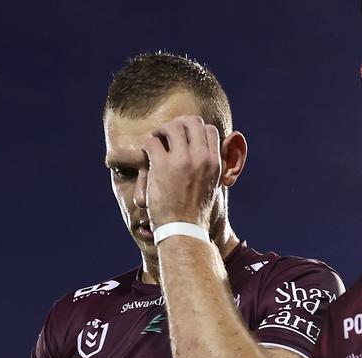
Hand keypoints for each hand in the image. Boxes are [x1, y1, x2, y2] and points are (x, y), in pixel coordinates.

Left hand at [141, 115, 220, 231]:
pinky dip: (148, 144)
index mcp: (215, 163)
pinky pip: (152, 141)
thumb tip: (211, 151)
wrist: (183, 230)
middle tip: (168, 136)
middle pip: (191, 122)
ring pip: (172, 127)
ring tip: (156, 141)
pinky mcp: (162, 166)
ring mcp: (182, 161)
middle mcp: (201, 158)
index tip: (185, 140)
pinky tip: (147, 154)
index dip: (195, 131)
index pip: (209, 129)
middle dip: (178, 125)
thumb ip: (211, 166)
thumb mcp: (212, 186)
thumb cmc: (195, 211)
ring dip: (161, 131)